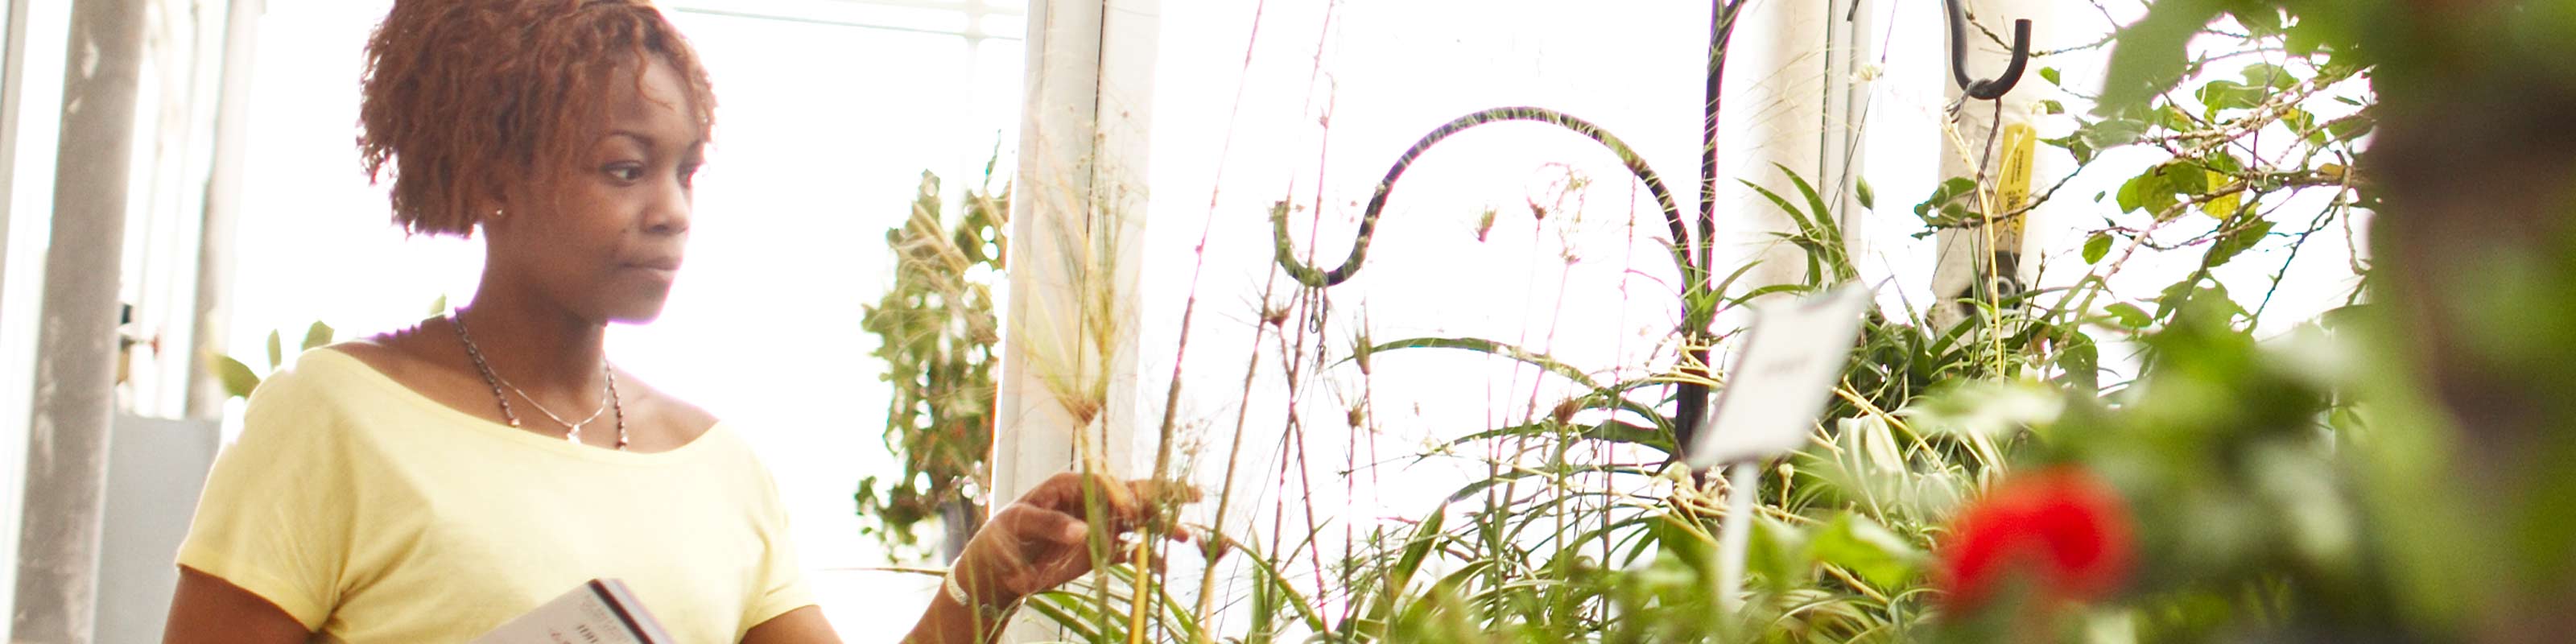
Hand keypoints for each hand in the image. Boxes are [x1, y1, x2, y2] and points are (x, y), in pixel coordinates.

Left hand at [948, 472, 1199, 606]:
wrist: (999, 566)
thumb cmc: (1004, 535)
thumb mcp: (1019, 523)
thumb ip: (1049, 523)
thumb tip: (1082, 531)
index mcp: (1071, 485)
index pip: (1106, 484)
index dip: (1124, 494)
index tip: (1135, 509)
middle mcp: (1092, 501)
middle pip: (1133, 495)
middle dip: (1163, 496)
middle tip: (1194, 494)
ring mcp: (1099, 525)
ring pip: (1139, 521)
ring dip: (1162, 526)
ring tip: (1185, 536)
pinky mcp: (1101, 550)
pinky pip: (1129, 551)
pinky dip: (1146, 557)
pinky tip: (1161, 566)